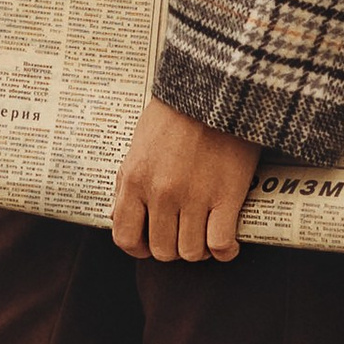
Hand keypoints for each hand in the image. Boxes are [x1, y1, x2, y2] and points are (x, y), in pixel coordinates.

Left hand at [111, 98, 256, 263]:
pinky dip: (225, 250)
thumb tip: (116, 214)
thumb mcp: (138, 145)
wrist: (214, 90)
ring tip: (206, 235)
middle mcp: (161, 194)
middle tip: (184, 234)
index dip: (138, 248)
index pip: (125, 237)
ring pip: (192, 252)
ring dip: (200, 250)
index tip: (150, 243)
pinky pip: (221, 244)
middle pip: (162, 250)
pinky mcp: (227, 196)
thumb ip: (126, 182)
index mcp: (135, 180)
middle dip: (173, 247)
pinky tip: (227, 243)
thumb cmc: (176, 114)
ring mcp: (194, 197)